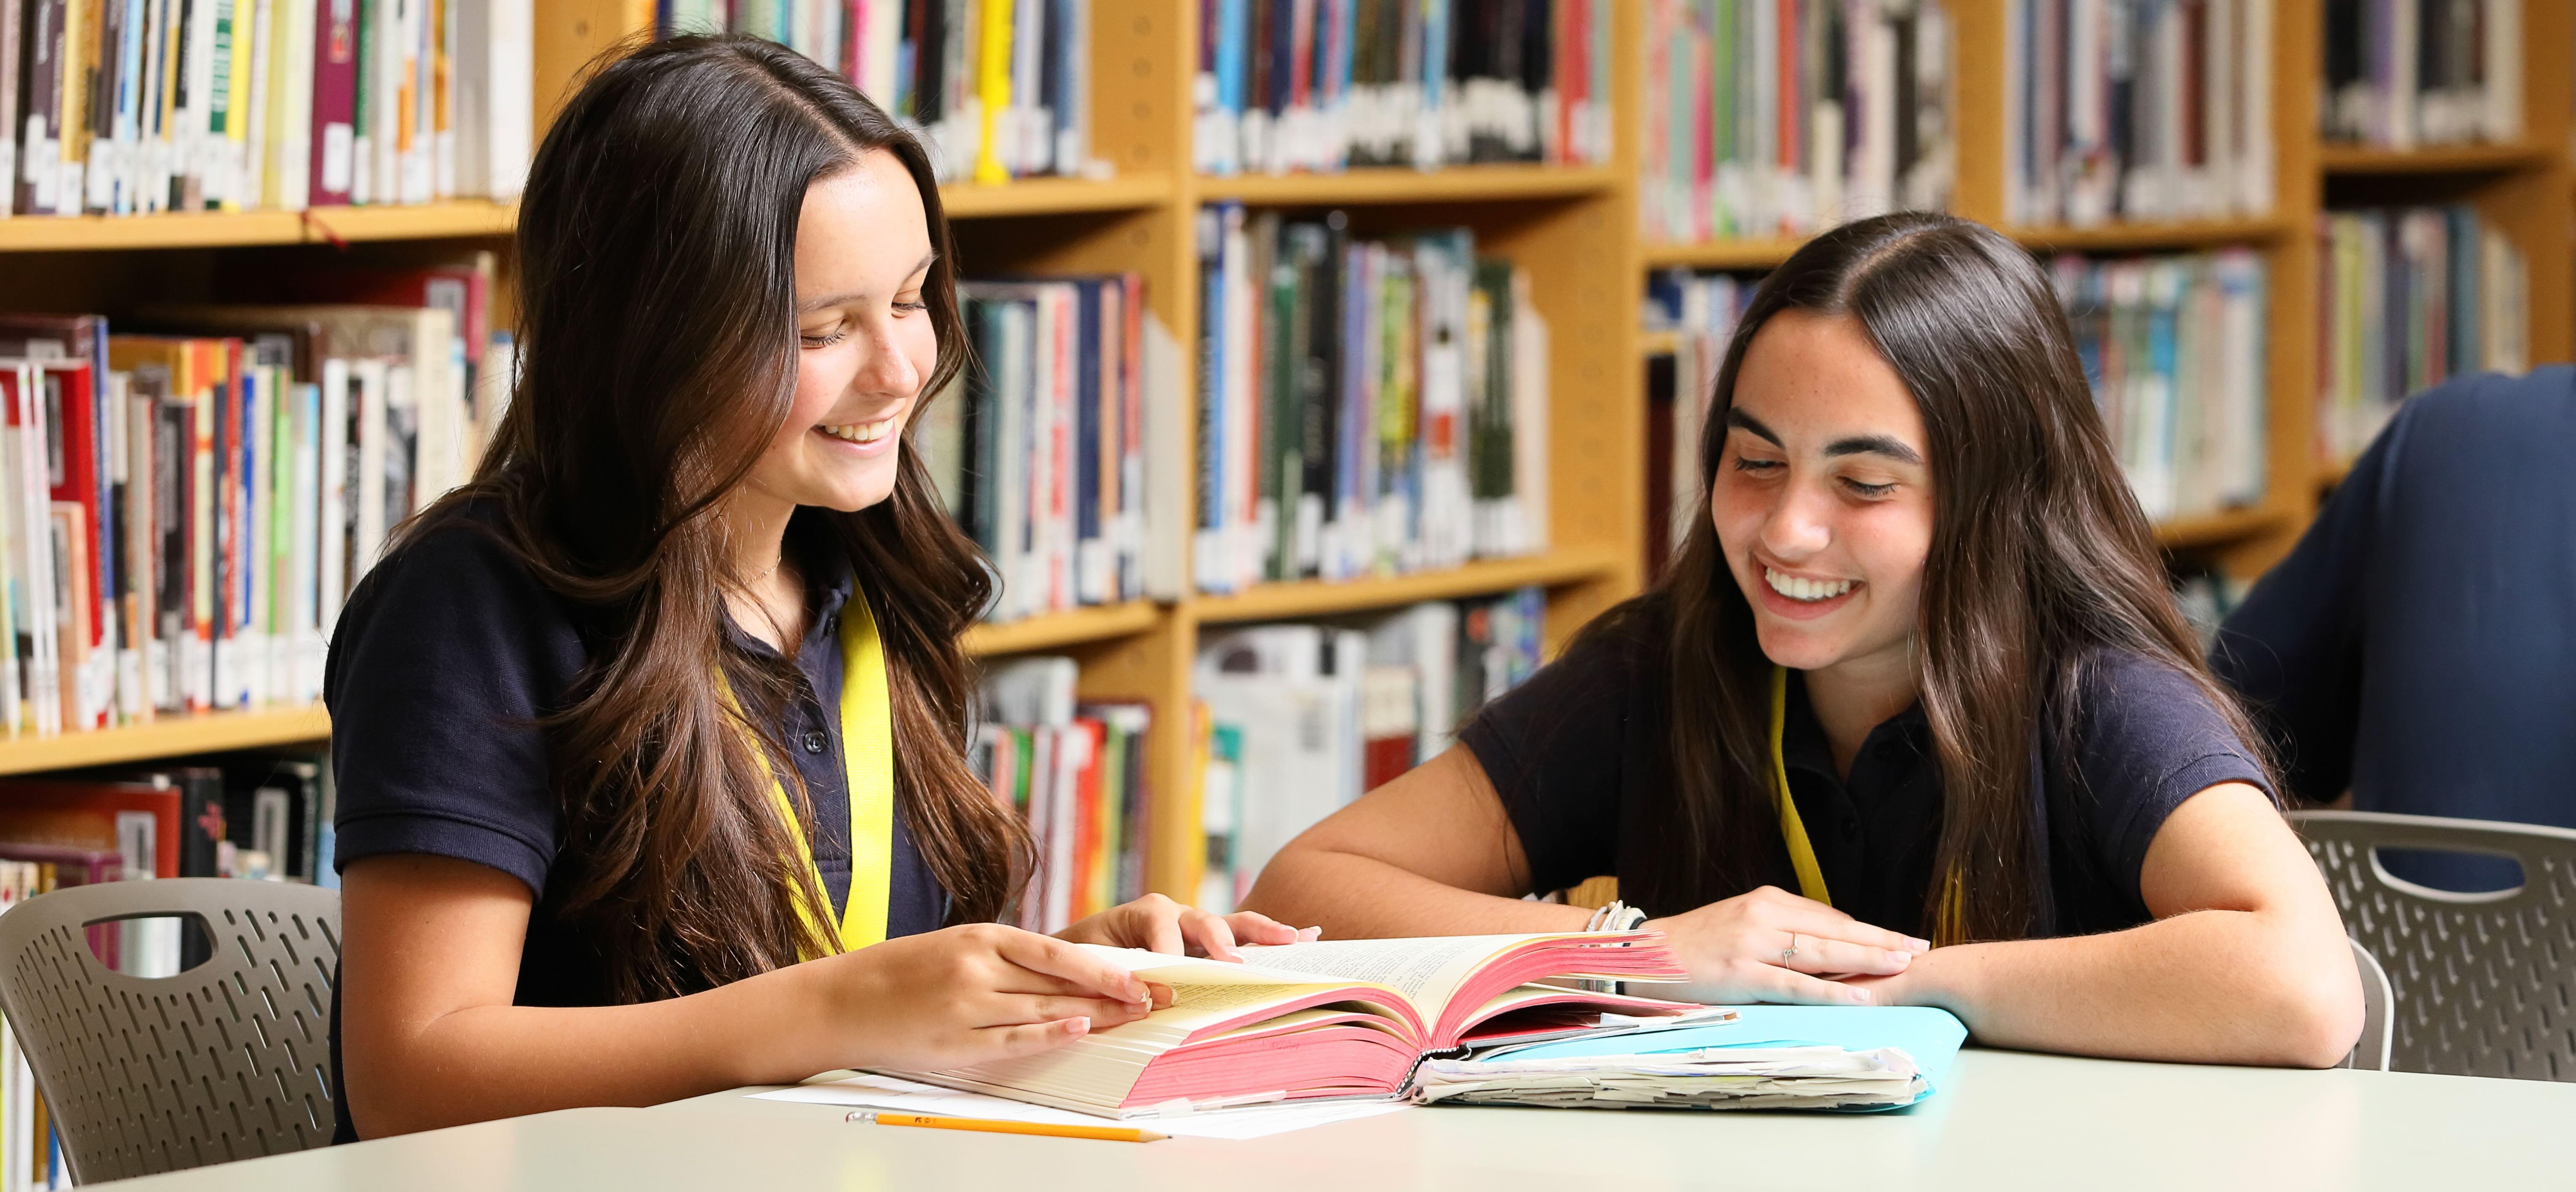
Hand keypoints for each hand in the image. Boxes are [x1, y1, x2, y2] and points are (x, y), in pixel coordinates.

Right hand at [816, 922, 1172, 1071]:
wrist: (844, 999)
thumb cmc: (903, 971)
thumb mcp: (958, 946)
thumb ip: (1006, 956)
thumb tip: (1065, 971)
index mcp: (981, 938)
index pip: (1057, 952)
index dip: (1104, 965)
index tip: (1141, 973)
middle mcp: (978, 969)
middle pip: (1059, 983)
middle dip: (1112, 992)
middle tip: (1154, 997)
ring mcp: (966, 1007)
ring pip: (1043, 1010)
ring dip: (1092, 1015)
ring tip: (1132, 1017)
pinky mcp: (955, 1042)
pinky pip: (1012, 1039)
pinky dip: (1049, 1035)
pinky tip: (1079, 1032)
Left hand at [1054, 892, 1319, 961]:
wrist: (1079, 953)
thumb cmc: (1085, 958)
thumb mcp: (1090, 964)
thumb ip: (1115, 977)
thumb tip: (1149, 998)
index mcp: (1144, 913)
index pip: (1162, 927)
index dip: (1168, 952)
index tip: (1170, 979)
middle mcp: (1177, 914)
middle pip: (1205, 923)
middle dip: (1220, 943)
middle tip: (1233, 965)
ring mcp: (1198, 928)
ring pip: (1234, 925)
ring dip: (1262, 933)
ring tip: (1292, 940)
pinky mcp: (1213, 943)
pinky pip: (1245, 937)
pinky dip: (1273, 936)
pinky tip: (1307, 935)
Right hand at [1640, 886, 1930, 1005]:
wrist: (1644, 957)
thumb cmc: (1694, 945)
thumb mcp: (1739, 923)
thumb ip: (1779, 928)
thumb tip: (1827, 943)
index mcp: (1765, 900)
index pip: (1828, 916)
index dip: (1867, 930)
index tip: (1898, 938)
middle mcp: (1763, 915)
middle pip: (1835, 929)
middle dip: (1881, 939)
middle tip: (1918, 946)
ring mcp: (1753, 943)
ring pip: (1823, 951)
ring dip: (1868, 958)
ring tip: (1903, 964)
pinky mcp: (1743, 973)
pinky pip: (1797, 984)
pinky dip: (1833, 989)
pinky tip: (1861, 994)